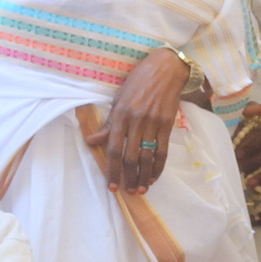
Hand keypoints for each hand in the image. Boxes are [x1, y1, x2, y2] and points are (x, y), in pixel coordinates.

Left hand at [97, 47, 188, 191]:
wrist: (166, 69)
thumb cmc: (138, 81)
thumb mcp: (119, 99)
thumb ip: (108, 124)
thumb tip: (92, 141)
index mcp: (120, 115)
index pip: (113, 148)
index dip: (111, 169)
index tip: (112, 185)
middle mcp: (136, 121)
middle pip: (130, 157)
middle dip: (128, 177)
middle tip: (128, 192)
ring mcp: (153, 124)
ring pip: (147, 157)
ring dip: (144, 176)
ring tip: (141, 189)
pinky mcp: (167, 124)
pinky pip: (163, 151)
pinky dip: (159, 166)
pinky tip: (155, 177)